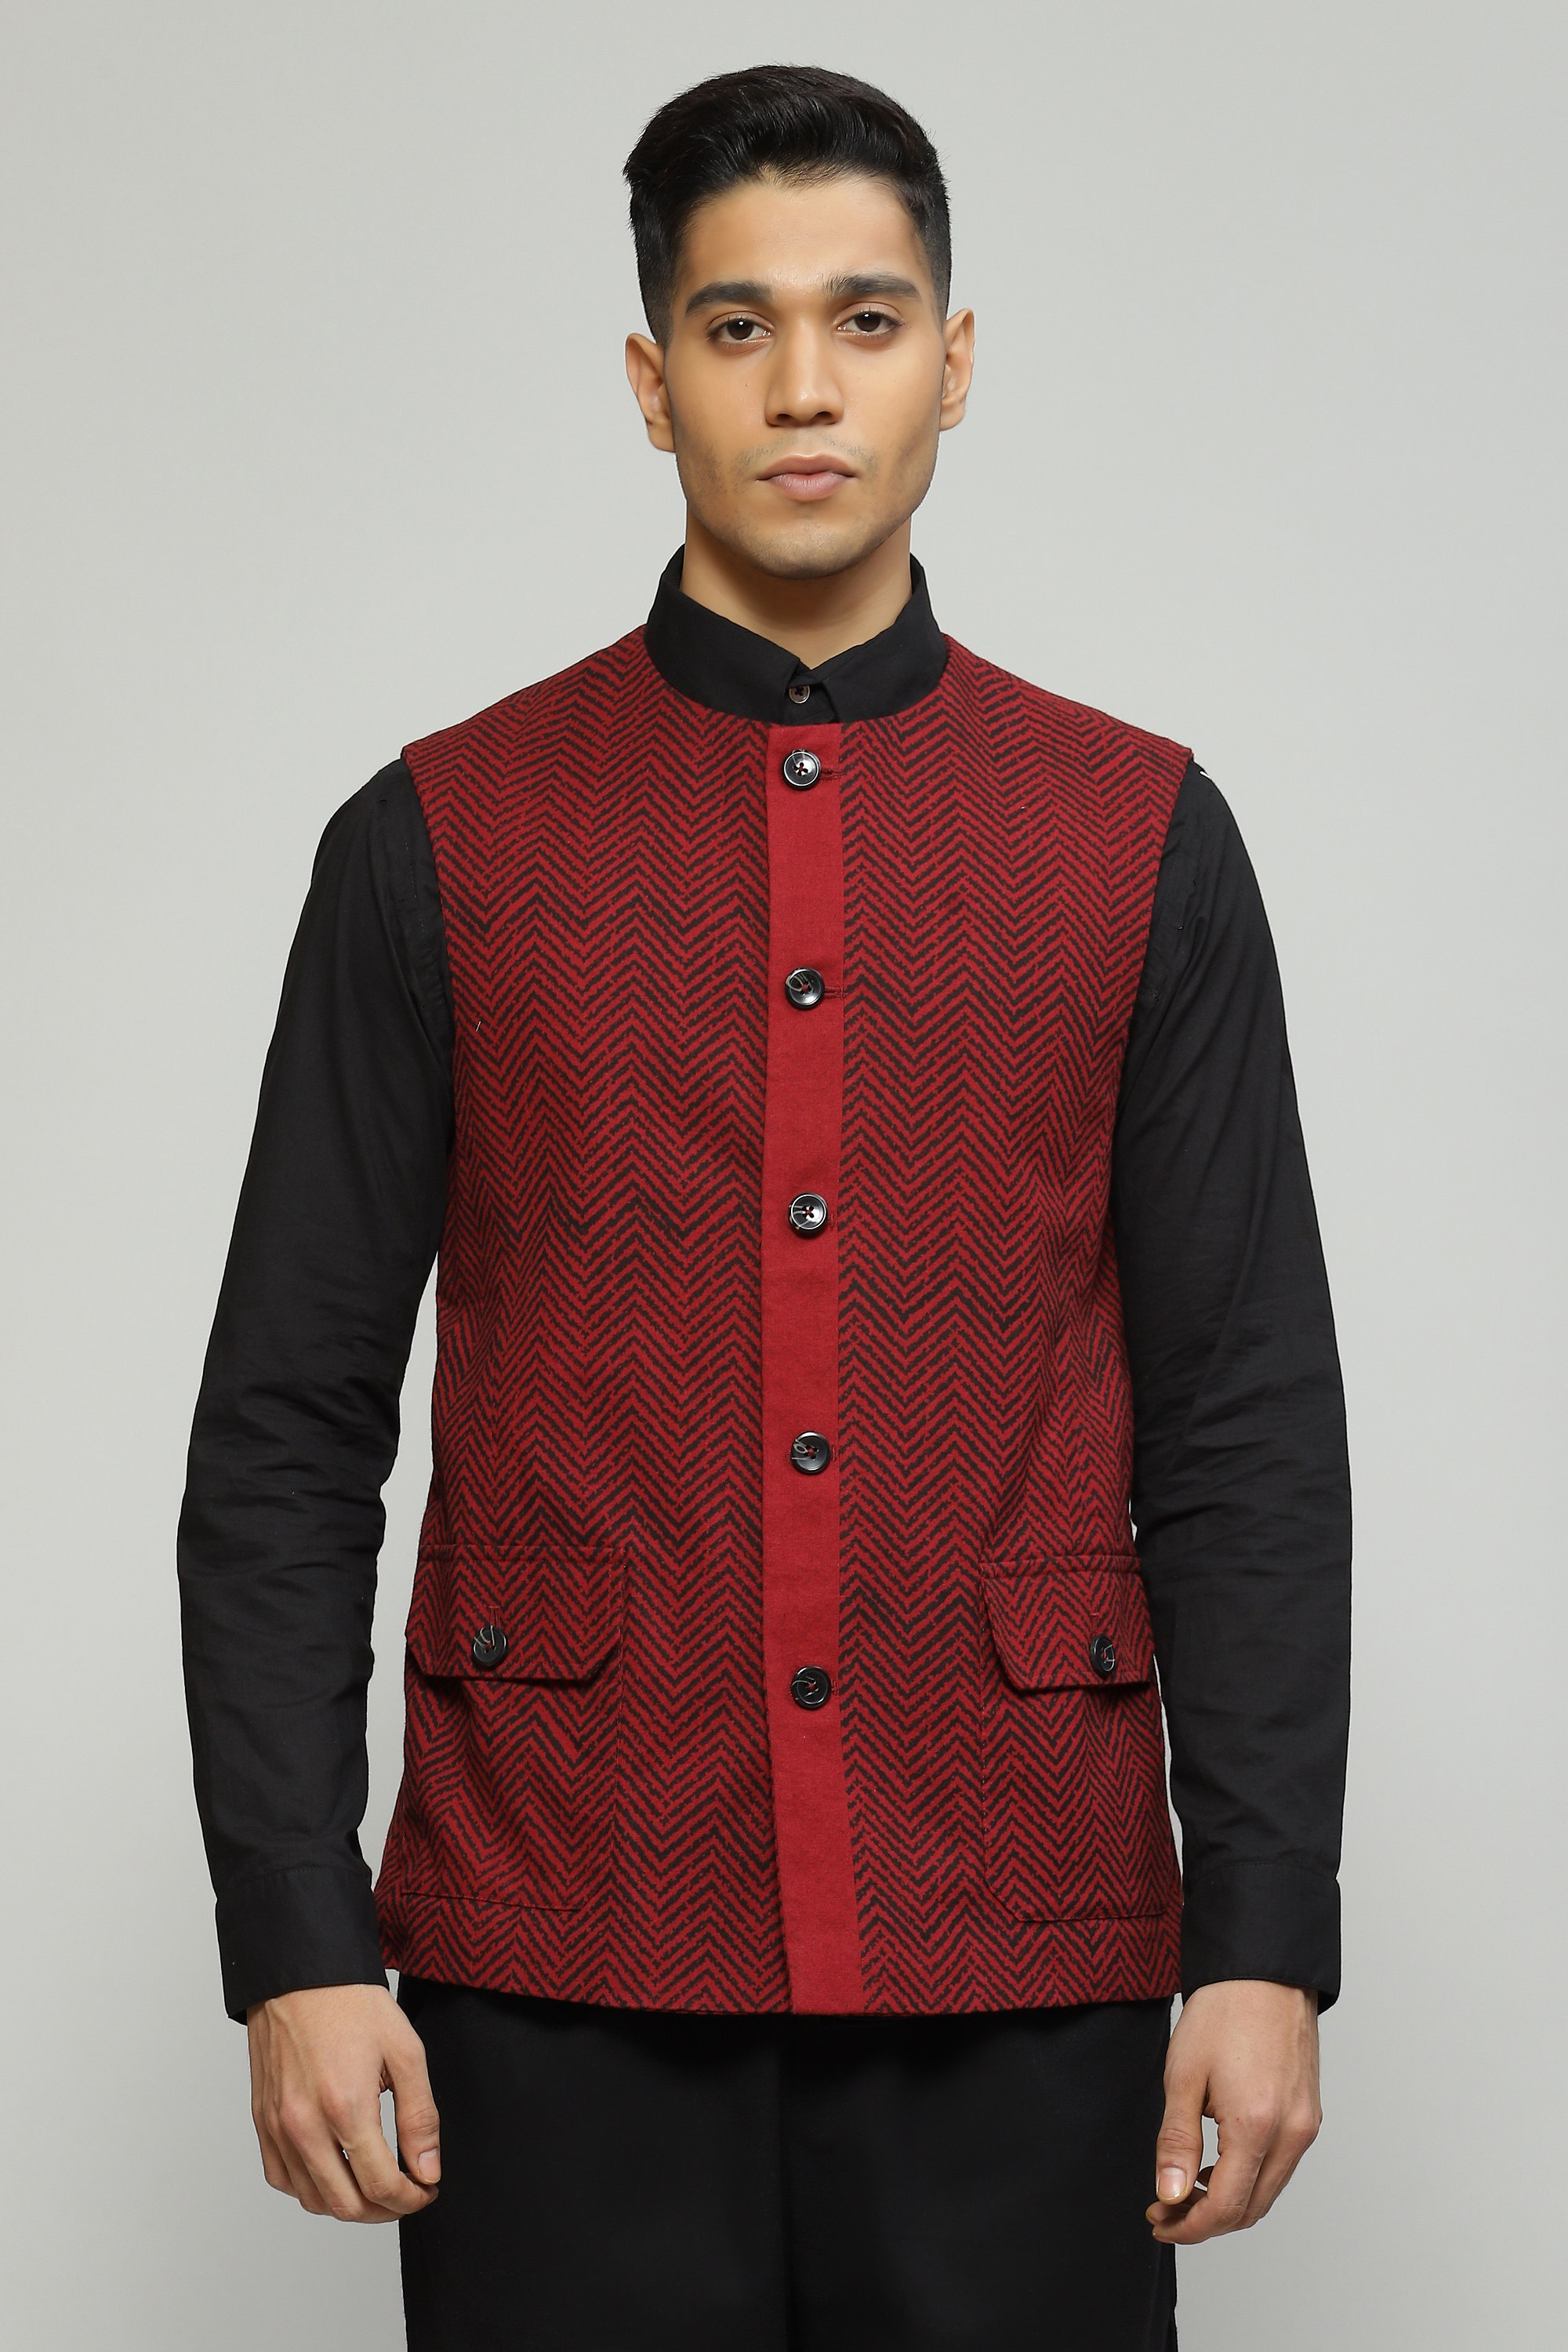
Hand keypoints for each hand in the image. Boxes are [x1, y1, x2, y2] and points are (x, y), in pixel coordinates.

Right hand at [246, 1983, 440, 2221]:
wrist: (300, 1976)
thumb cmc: (353, 2006)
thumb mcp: (406, 2052)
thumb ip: (420, 2117)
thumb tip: (428, 2171)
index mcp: (346, 2107)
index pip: (381, 2186)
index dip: (412, 2199)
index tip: (427, 2189)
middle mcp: (305, 2125)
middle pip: (346, 2205)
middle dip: (385, 2210)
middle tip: (407, 2193)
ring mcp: (277, 2127)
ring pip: (312, 2200)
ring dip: (349, 2204)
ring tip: (375, 2184)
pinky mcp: (262, 2122)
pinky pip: (283, 2179)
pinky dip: (310, 2189)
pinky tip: (335, 2170)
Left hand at [1147, 1979, 1319, 2243]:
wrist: (1263, 1973)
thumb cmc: (1222, 2013)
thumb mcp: (1183, 2077)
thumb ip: (1176, 2142)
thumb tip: (1168, 2195)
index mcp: (1258, 2126)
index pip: (1225, 2207)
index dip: (1188, 2225)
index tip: (1158, 2220)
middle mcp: (1292, 2134)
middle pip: (1251, 2210)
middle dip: (1205, 2220)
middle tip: (1165, 2209)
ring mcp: (1306, 2126)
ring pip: (1268, 2192)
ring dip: (1227, 2202)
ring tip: (1184, 2189)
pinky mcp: (1309, 2115)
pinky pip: (1280, 2167)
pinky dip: (1248, 2178)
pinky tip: (1216, 2164)